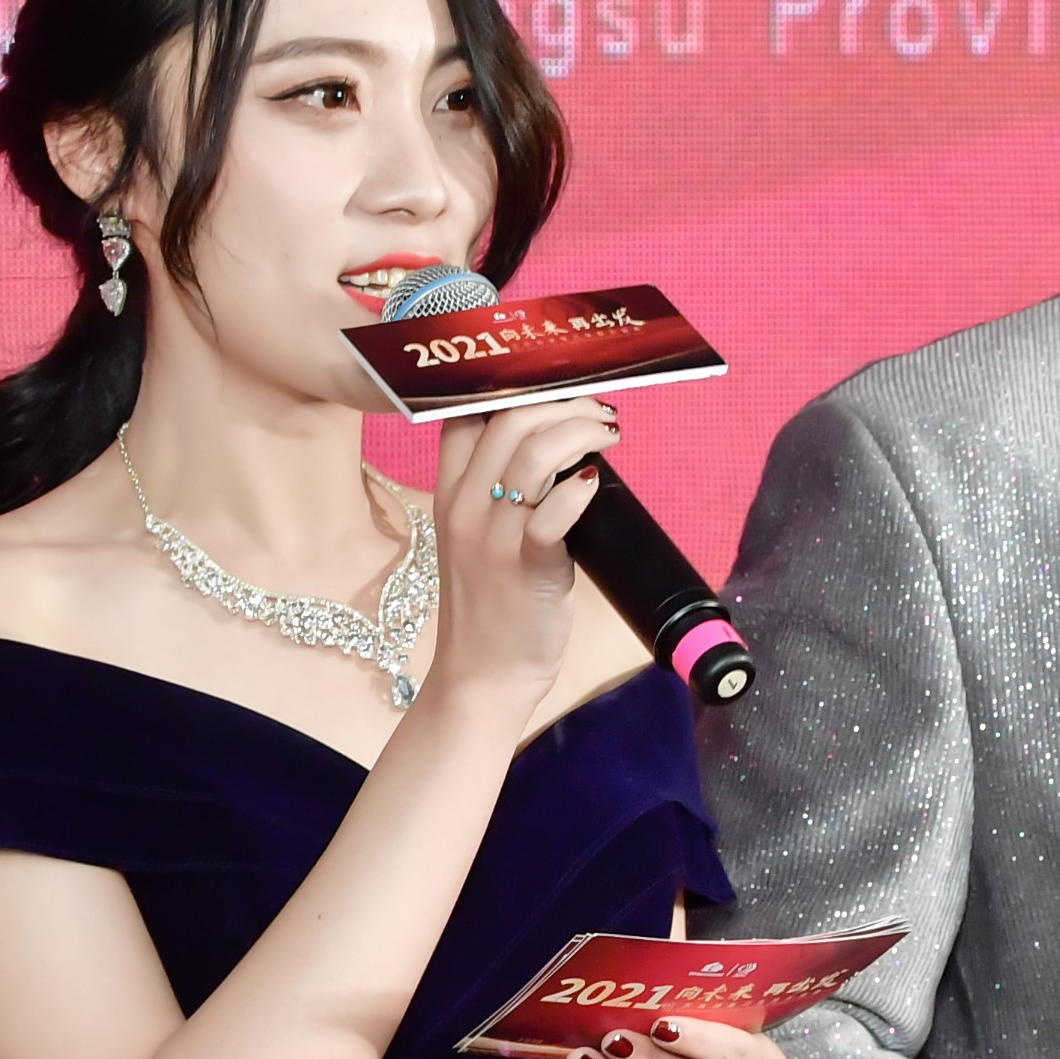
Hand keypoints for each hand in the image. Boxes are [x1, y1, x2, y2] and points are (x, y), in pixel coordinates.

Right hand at [421, 397, 617, 704]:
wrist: (482, 677)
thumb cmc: (491, 605)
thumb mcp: (477, 538)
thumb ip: (501, 491)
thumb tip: (560, 443)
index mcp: (450, 493)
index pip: (464, 413)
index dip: (510, 385)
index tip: (554, 381)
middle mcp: (465, 507)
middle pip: (507, 421)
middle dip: (562, 402)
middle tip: (598, 410)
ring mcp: (492, 537)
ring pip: (532, 455)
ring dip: (579, 431)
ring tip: (610, 431)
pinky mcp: (526, 567)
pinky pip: (549, 514)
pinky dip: (577, 488)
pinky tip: (595, 479)